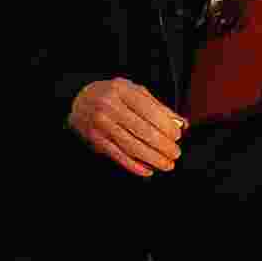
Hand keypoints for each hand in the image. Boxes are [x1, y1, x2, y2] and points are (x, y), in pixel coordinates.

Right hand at [68, 78, 186, 176]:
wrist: (79, 101)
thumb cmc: (115, 96)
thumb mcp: (135, 92)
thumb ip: (159, 107)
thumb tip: (182, 124)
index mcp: (122, 90)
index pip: (149, 110)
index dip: (166, 126)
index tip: (177, 136)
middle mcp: (108, 106)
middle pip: (142, 130)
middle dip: (163, 145)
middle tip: (176, 153)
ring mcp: (100, 124)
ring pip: (131, 146)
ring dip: (152, 158)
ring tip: (167, 164)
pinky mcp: (95, 139)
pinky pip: (118, 155)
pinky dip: (134, 166)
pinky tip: (148, 170)